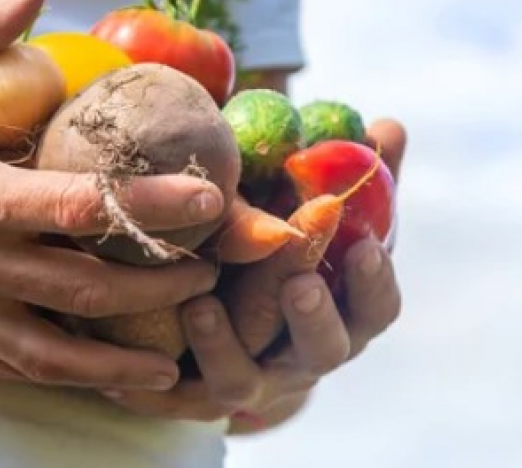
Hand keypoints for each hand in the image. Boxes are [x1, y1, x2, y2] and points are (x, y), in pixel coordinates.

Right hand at [0, 0, 222, 391]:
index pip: (80, 208)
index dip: (153, 207)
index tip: (210, 202)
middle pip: (86, 290)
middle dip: (160, 287)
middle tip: (211, 270)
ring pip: (55, 355)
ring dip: (122, 357)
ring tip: (176, 353)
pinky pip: (15, 370)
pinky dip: (67, 377)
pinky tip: (104, 374)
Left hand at [98, 120, 406, 423]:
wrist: (218, 314)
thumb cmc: (273, 247)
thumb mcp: (303, 207)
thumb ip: (344, 171)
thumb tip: (385, 125)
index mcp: (340, 312)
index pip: (375, 309)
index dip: (375, 283)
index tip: (365, 246)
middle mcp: (300, 355)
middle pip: (319, 348)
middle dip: (312, 317)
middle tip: (298, 284)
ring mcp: (249, 381)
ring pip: (243, 377)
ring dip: (225, 344)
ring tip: (200, 304)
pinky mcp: (194, 396)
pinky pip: (178, 395)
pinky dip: (156, 374)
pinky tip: (135, 340)